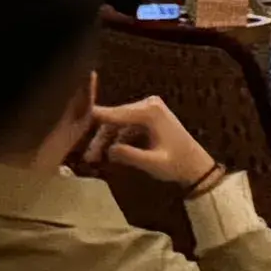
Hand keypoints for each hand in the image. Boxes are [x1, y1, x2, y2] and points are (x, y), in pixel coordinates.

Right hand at [79, 95, 220, 189]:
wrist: (196, 166)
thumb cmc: (177, 164)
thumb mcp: (152, 163)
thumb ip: (130, 155)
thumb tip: (108, 150)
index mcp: (150, 112)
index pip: (115, 113)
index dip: (93, 117)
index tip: (74, 121)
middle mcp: (148, 105)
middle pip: (114, 119)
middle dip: (99, 137)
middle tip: (87, 157)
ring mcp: (148, 110)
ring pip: (118, 124)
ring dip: (106, 140)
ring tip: (93, 159)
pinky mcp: (148, 118)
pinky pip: (126, 127)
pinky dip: (116, 139)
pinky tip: (107, 154)